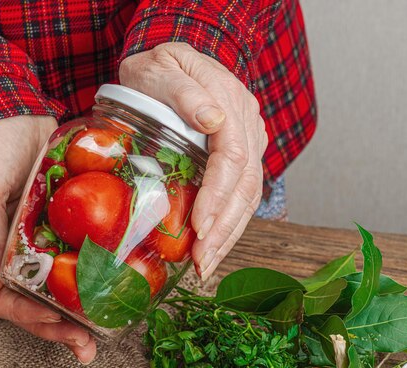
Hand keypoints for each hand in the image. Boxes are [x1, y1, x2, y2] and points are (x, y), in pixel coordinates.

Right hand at [0, 115, 96, 363]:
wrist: (19, 115)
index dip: (24, 315)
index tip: (53, 319)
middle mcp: (7, 255)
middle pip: (27, 304)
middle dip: (54, 328)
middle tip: (85, 346)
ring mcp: (34, 245)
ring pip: (51, 291)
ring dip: (72, 317)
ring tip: (97, 338)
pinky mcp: (57, 232)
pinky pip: (71, 263)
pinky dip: (86, 282)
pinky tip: (107, 296)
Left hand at [119, 42, 267, 278]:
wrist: (171, 62)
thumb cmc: (158, 67)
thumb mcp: (162, 68)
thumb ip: (185, 92)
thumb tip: (214, 120)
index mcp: (229, 102)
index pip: (232, 156)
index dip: (218, 194)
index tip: (199, 225)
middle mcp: (247, 124)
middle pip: (246, 183)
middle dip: (225, 227)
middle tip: (202, 262)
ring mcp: (247, 140)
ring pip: (249, 194)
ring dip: (229, 233)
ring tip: (206, 265)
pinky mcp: (240, 154)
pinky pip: (241, 192)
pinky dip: (228, 222)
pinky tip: (213, 245)